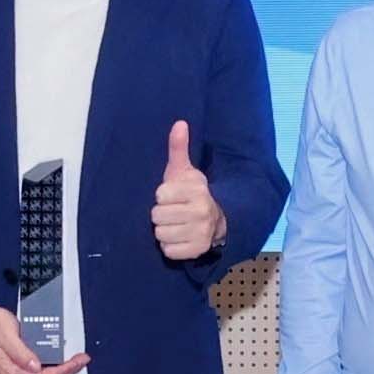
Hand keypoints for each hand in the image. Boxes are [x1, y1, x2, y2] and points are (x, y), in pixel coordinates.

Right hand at [0, 305, 89, 373]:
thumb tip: (36, 367)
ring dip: (61, 372)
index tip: (79, 360)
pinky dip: (52, 371)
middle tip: (83, 359)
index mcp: (10, 371)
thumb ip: (20, 351)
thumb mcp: (5, 333)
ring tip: (76, 361)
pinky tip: (61, 364)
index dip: (64, 370)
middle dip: (67, 372)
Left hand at [150, 119, 225, 261]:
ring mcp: (200, 233)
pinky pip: (168, 251)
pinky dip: (170, 246)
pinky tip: (179, 237)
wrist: (216, 218)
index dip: (163, 195)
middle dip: (161, 214)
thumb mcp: (184, 170)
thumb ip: (178, 148)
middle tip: (173, 211)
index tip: (173, 196)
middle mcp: (201, 212)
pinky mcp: (197, 250)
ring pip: (161, 234)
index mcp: (197, 190)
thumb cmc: (191, 192)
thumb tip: (179, 123)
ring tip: (176, 224)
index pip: (160, 195)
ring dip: (164, 230)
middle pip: (157, 216)